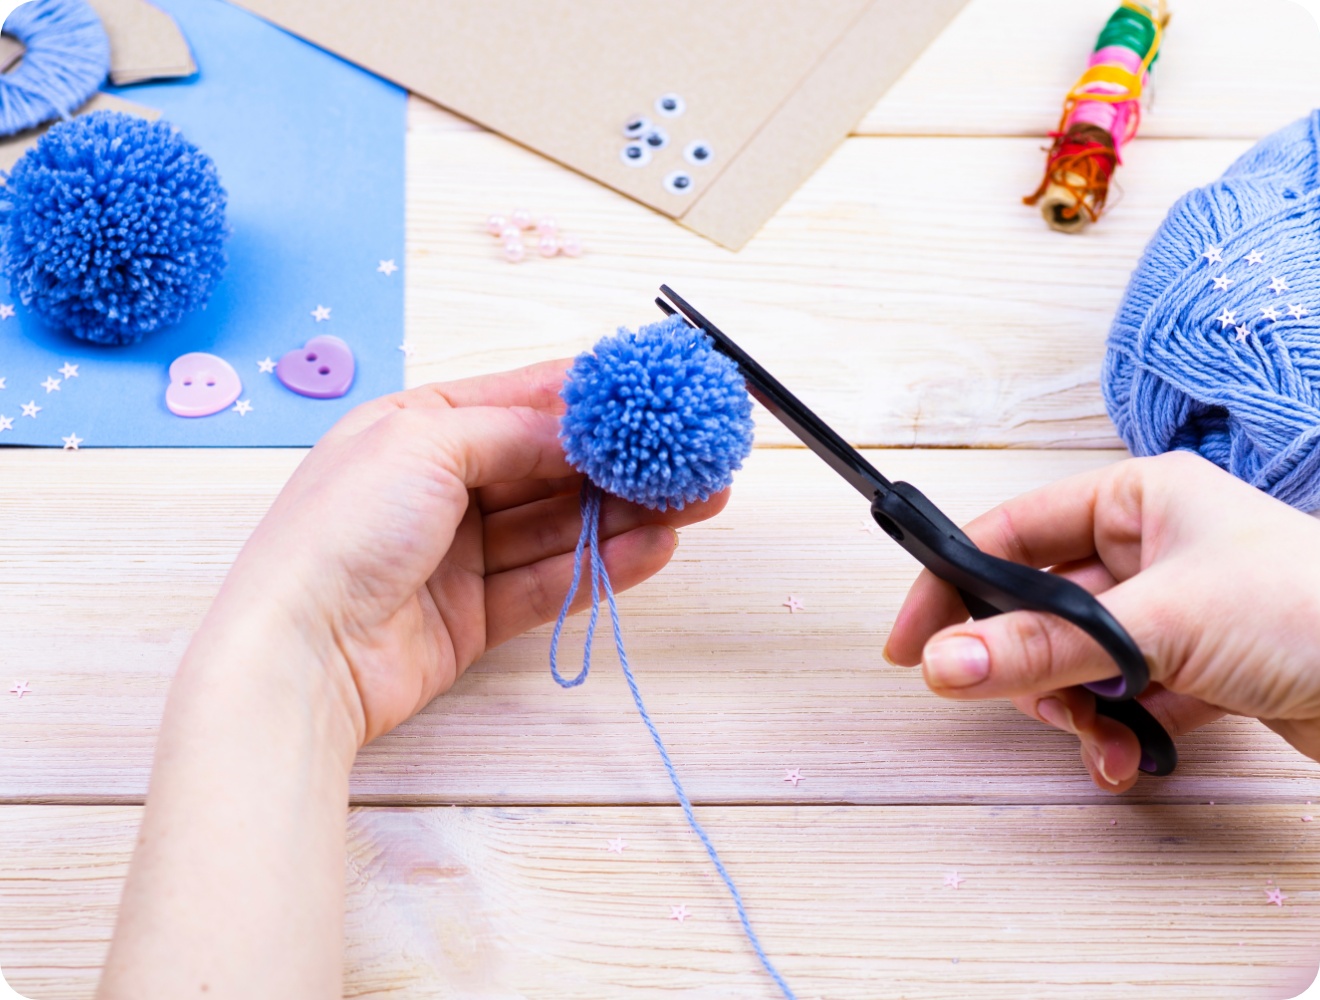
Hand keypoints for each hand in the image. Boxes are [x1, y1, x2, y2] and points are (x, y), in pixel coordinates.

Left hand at [210, 360, 726, 747]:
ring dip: (627, 512)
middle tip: (695, 457)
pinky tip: (655, 545)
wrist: (297, 653)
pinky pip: (552, 581)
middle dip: (624, 461)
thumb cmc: (342, 529)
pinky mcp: (475, 615)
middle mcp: (439, 486)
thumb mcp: (427, 442)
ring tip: (696, 501)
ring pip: (559, 524)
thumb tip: (585, 431)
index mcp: (416, 427)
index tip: (657, 391)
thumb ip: (516, 431)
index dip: (591, 397)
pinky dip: (604, 563)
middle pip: (550, 467)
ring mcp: (458, 553)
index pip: (520, 401)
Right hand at [884, 451, 1319, 791]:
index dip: (953, 582)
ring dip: (1072, 708)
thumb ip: (1047, 646)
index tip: (911, 641)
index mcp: (1141, 499)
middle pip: (1039, 605)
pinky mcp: (1197, 668)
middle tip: (1010, 697)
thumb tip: (945, 662)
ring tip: (1099, 737)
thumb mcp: (1161, 622)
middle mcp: (1152, 550)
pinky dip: (1113, 732)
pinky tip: (1130, 759)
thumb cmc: (1312, 610)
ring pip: (1074, 661)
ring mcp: (1174, 612)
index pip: (1013, 530)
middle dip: (1024, 663)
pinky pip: (1120, 697)